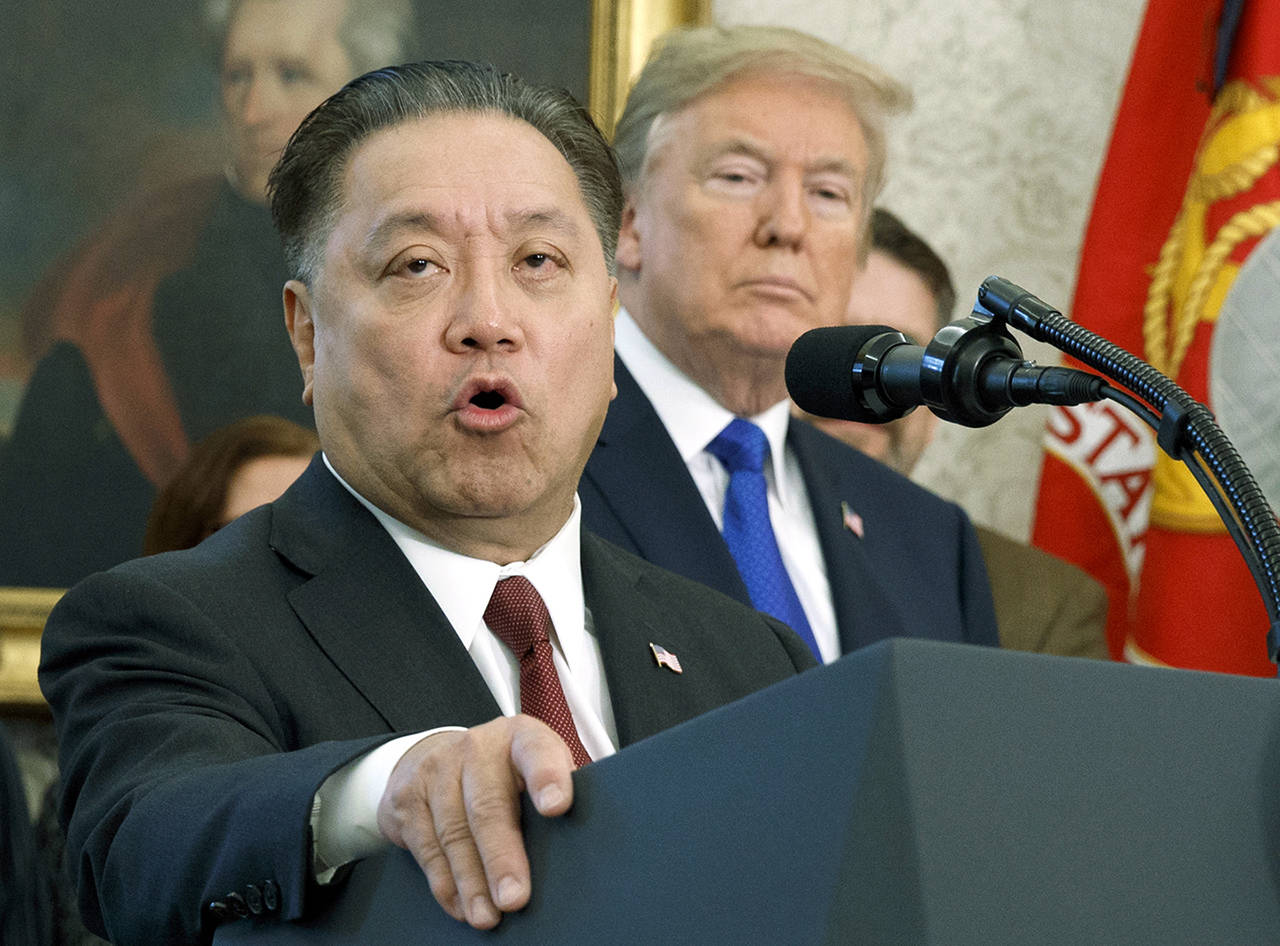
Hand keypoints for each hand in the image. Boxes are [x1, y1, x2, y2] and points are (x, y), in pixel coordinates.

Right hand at [375, 715, 574, 928]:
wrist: (433, 755)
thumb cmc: (500, 771)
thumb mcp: (531, 767)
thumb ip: (554, 792)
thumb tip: (583, 842)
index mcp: (520, 737)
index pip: (536, 751)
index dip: (547, 777)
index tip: (557, 807)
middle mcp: (477, 748)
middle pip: (488, 805)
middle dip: (502, 857)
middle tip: (515, 897)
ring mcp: (437, 770)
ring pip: (454, 833)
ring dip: (472, 881)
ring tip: (488, 915)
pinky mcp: (407, 797)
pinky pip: (427, 848)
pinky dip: (445, 884)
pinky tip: (461, 904)